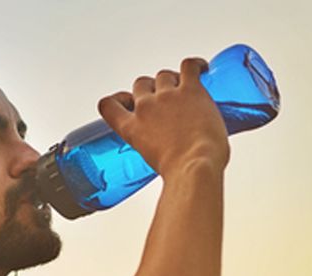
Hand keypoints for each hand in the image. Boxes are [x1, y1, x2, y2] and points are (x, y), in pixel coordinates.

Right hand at [97, 57, 229, 177]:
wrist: (193, 169)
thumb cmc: (180, 174)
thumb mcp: (151, 165)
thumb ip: (156, 153)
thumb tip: (173, 159)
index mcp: (131, 129)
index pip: (109, 105)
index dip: (119, 99)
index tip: (129, 101)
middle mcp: (145, 108)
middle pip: (141, 84)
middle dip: (152, 90)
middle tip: (168, 103)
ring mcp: (167, 96)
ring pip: (163, 75)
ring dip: (173, 80)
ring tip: (186, 90)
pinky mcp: (190, 90)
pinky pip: (189, 66)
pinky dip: (196, 65)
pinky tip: (202, 69)